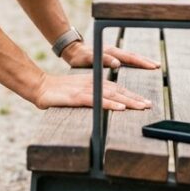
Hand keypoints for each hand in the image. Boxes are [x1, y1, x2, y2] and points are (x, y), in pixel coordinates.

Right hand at [31, 73, 152, 110]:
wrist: (40, 87)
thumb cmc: (58, 92)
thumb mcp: (78, 92)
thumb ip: (91, 96)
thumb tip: (104, 103)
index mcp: (94, 82)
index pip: (116, 88)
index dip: (131, 95)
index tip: (144, 101)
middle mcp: (92, 84)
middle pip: (118, 91)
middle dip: (135, 98)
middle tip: (149, 105)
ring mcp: (86, 90)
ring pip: (112, 95)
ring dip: (128, 101)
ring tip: (141, 106)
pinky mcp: (78, 96)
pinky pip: (98, 100)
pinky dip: (110, 104)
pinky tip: (121, 107)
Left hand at [61, 41, 160, 70]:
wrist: (73, 50)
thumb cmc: (80, 56)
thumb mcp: (90, 58)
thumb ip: (103, 60)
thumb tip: (118, 63)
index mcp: (111, 52)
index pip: (130, 57)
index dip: (142, 62)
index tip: (153, 66)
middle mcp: (114, 51)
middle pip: (133, 56)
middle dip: (146, 61)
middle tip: (158, 66)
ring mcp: (113, 52)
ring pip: (131, 56)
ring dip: (142, 60)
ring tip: (153, 64)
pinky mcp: (111, 55)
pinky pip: (126, 58)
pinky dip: (135, 61)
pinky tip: (138, 64)